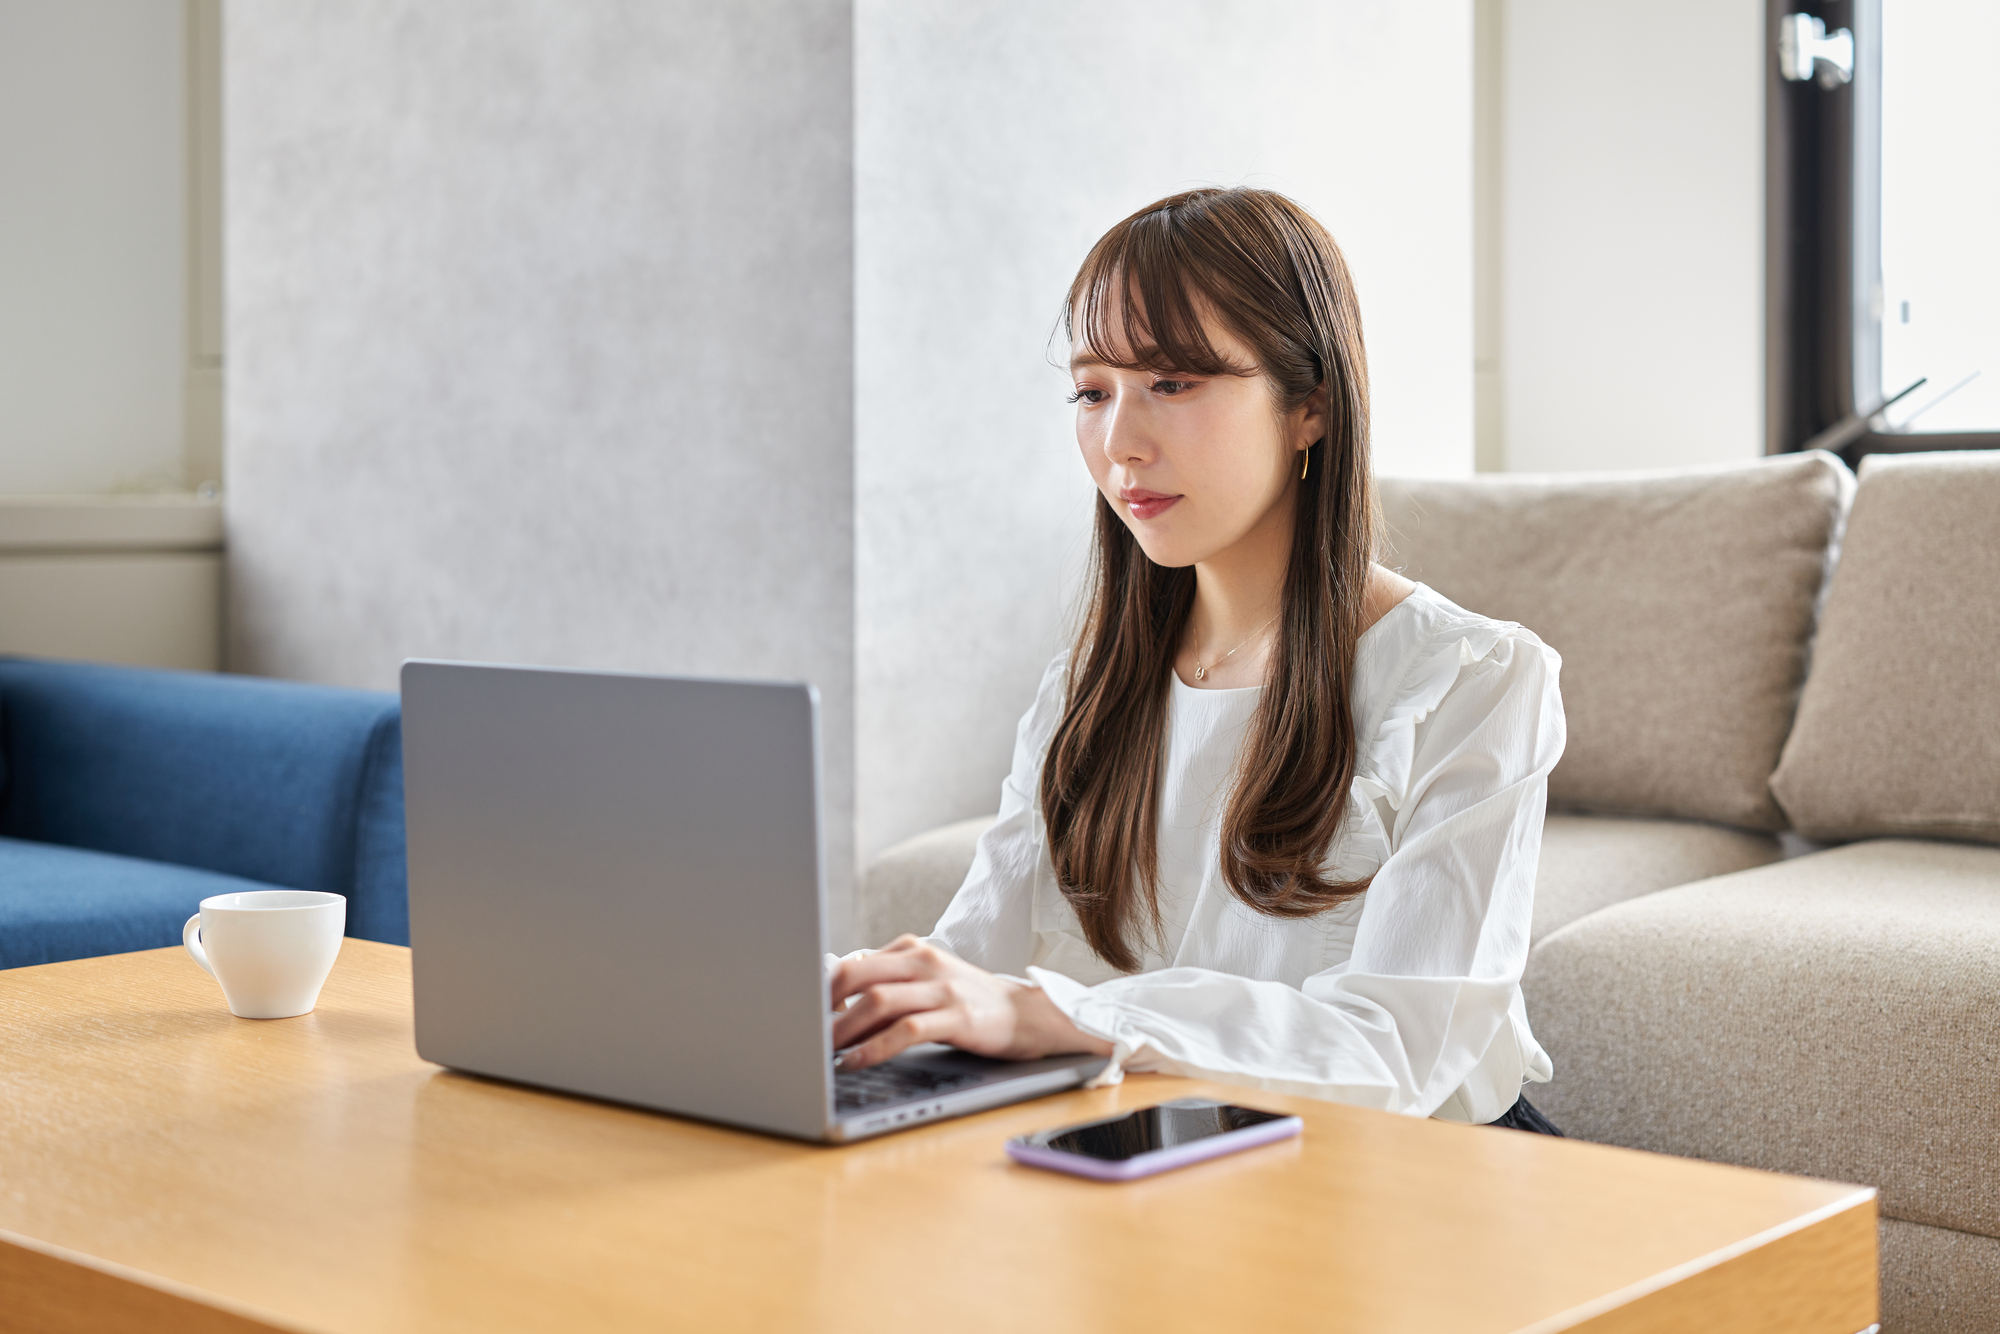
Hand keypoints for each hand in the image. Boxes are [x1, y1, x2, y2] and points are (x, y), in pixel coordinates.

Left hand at [828, 936, 1113, 1069]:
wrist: (1029, 1015)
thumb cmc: (971, 1002)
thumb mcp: (927, 982)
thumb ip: (889, 985)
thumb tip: (835, 1002)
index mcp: (912, 951)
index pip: (854, 962)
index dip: (822, 989)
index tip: (802, 1014)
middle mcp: (924, 962)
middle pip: (857, 974)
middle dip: (823, 1006)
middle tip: (803, 1033)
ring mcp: (941, 989)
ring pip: (877, 1002)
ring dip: (842, 1029)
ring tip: (822, 1052)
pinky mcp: (957, 1017)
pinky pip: (905, 1031)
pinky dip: (874, 1048)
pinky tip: (857, 1062)